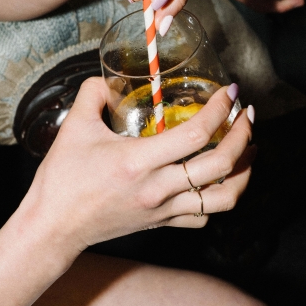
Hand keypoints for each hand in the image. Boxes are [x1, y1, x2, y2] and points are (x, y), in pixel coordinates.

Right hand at [28, 77, 254, 258]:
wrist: (53, 227)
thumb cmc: (62, 179)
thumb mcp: (74, 128)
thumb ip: (91, 94)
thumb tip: (105, 79)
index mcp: (139, 161)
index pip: (196, 133)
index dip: (220, 109)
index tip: (230, 92)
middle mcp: (159, 188)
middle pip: (221, 165)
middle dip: (244, 136)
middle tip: (247, 115)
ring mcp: (164, 209)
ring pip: (223, 199)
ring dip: (245, 173)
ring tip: (252, 151)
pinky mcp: (162, 223)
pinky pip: (204, 218)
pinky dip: (220, 199)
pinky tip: (220, 182)